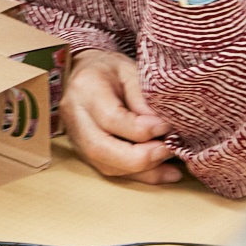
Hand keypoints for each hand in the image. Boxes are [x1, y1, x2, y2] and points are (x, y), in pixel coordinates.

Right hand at [59, 49, 180, 184]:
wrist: (85, 72)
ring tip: (171, 166)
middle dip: (139, 158)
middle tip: (168, 151)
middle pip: (100, 147)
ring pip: (104, 164)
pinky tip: (162, 171)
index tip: (167, 126)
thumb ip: (143, 97)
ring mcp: (75, 135)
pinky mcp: (83, 150)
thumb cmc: (110, 70)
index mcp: (85, 89)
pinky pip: (109, 169)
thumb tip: (161, 127)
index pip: (110, 117)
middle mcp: (74, 115)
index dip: (141, 129)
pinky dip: (138, 175)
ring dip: (141, 171)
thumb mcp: (130, 71)